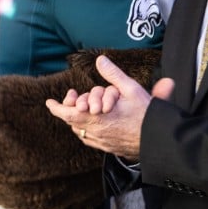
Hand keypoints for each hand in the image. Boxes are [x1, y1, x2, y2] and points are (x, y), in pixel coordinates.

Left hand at [45, 55, 174, 159]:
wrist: (158, 141)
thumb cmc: (146, 115)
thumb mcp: (131, 89)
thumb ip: (113, 74)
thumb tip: (100, 59)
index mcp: (98, 118)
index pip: (69, 114)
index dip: (57, 108)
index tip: (49, 102)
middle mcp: (96, 132)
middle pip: (72, 122)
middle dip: (69, 109)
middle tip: (71, 99)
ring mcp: (101, 142)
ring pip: (80, 131)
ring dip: (77, 120)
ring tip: (80, 108)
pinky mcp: (108, 148)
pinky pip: (89, 140)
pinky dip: (85, 130)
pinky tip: (90, 123)